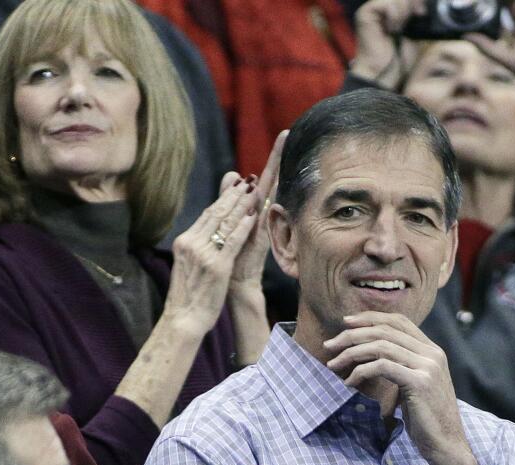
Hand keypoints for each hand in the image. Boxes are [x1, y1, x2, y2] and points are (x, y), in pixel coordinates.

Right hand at [164, 177, 258, 338]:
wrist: (184, 318)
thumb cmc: (189, 295)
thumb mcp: (190, 264)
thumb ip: (198, 245)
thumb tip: (206, 231)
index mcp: (184, 242)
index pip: (206, 215)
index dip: (222, 198)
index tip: (234, 185)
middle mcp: (191, 243)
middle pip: (215, 213)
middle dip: (232, 195)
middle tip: (247, 180)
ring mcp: (203, 254)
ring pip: (224, 223)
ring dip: (240, 205)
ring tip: (253, 191)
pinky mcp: (216, 266)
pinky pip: (232, 241)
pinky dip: (242, 227)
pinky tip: (252, 215)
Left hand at [229, 130, 287, 297]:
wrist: (235, 282)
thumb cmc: (232, 254)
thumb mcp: (228, 222)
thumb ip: (228, 198)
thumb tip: (232, 173)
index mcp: (253, 208)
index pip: (263, 178)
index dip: (272, 158)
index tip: (282, 134)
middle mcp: (260, 212)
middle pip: (272, 178)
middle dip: (278, 156)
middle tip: (287, 131)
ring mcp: (262, 222)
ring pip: (271, 191)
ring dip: (277, 170)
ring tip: (284, 146)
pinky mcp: (260, 235)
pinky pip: (265, 212)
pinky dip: (270, 197)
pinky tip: (273, 181)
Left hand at [324, 311, 481, 464]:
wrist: (447, 445)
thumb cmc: (427, 420)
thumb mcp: (416, 386)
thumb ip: (402, 366)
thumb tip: (372, 356)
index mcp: (432, 351)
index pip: (399, 321)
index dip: (371, 318)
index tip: (346, 323)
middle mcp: (432, 354)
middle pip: (386, 330)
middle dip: (353, 334)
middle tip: (330, 345)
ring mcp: (428, 367)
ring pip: (381, 346)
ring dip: (351, 353)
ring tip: (334, 364)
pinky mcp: (420, 382)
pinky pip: (382, 366)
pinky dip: (361, 371)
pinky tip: (350, 382)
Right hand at [349, 0, 423, 89]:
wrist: (386, 74)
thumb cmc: (398, 59)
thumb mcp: (414, 33)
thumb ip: (416, 16)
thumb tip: (423, 3)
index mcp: (391, 10)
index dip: (416, 1)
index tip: (422, 13)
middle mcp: (380, 7)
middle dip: (411, 3)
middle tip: (416, 16)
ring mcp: (372, 9)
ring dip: (403, 12)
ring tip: (399, 29)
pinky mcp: (365, 13)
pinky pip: (385, 4)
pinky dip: (394, 16)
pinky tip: (391, 30)